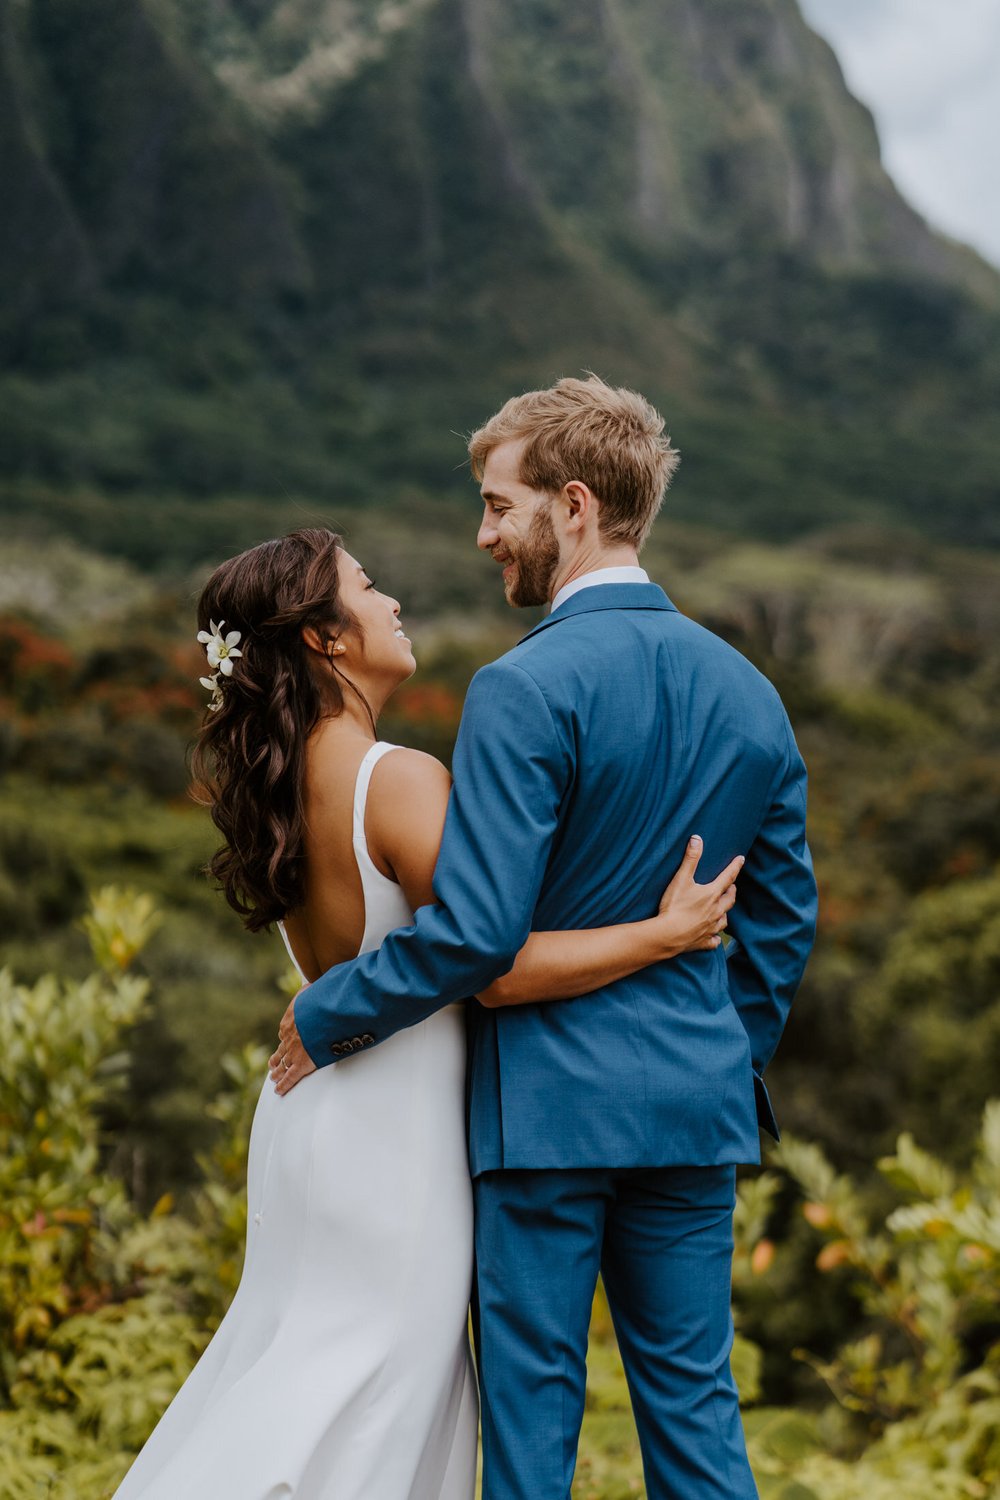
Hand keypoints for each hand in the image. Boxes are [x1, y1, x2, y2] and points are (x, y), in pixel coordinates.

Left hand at [268, 989, 316, 1095]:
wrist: (323, 1014)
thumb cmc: (320, 1000)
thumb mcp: (311, 990)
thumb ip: (309, 990)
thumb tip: (309, 984)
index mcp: (289, 1022)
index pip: (284, 1032)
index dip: (284, 1038)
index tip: (284, 1040)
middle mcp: (288, 1039)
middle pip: (280, 1051)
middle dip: (276, 1058)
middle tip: (272, 1064)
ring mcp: (293, 1053)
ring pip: (282, 1065)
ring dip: (277, 1072)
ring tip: (273, 1077)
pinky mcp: (302, 1065)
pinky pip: (290, 1078)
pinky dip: (284, 1085)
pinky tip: (278, 1091)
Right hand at [656, 836, 743, 954]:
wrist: (667, 935)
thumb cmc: (674, 906)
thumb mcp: (681, 879)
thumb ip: (690, 859)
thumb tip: (697, 838)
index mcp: (712, 894)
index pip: (728, 877)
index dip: (735, 867)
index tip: (741, 859)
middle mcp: (716, 911)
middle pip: (730, 899)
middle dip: (732, 891)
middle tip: (731, 886)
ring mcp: (711, 928)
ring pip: (725, 919)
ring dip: (725, 913)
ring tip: (722, 910)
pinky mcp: (704, 941)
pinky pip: (715, 940)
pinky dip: (716, 937)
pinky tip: (715, 937)